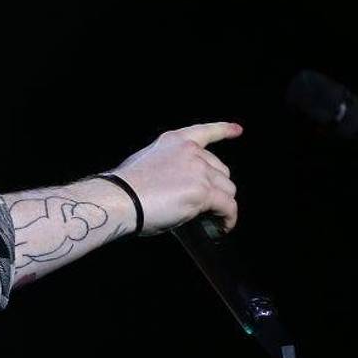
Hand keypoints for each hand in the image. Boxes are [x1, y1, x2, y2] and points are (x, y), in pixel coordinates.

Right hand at [111, 122, 242, 235]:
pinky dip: (228, 219)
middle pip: (221, 170)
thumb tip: (177, 187)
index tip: (237, 130)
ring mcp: (199, 171)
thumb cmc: (123, 188)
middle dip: (217, 188)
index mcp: (174, 142)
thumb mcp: (145, 164)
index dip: (224, 130)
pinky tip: (222, 227)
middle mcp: (190, 152)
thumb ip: (167, 167)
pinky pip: (228, 207)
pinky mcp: (203, 192)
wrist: (120, 198)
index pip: (205, 131)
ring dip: (222, 205)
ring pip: (227, 190)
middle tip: (207, 206)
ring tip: (213, 219)